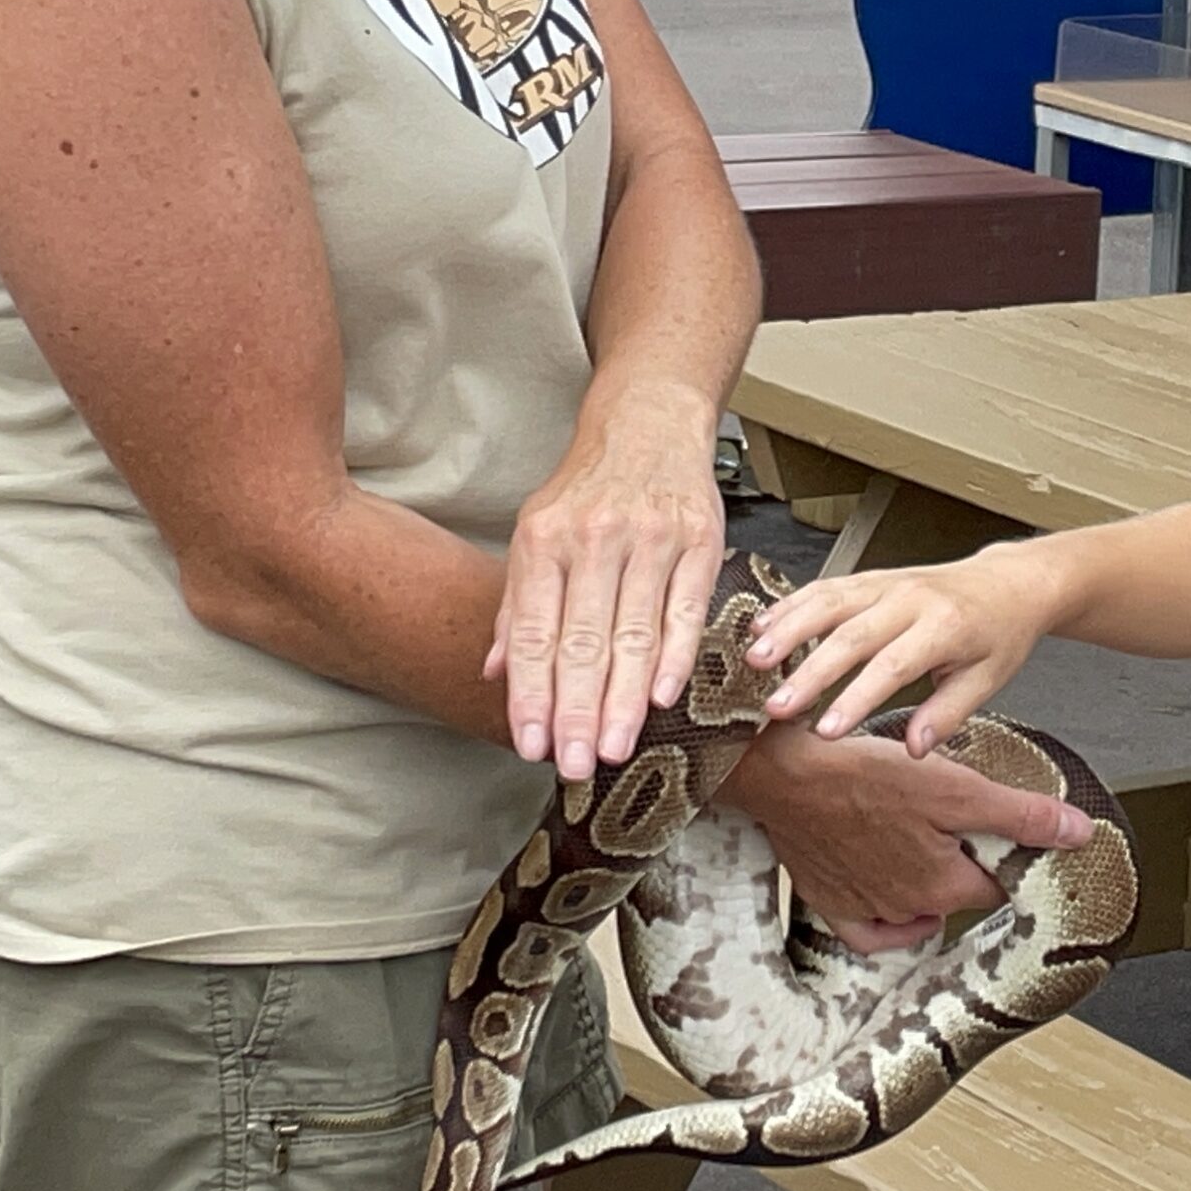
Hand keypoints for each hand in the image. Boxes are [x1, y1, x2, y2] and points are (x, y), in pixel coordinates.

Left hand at [488, 377, 728, 778]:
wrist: (650, 425)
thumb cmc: (588, 488)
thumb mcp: (535, 532)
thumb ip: (516, 606)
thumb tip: (491, 673)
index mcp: (544, 541)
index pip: (535, 632)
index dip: (532, 694)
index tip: (530, 745)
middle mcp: (594, 539)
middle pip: (583, 641)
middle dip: (576, 711)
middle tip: (573, 765)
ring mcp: (649, 539)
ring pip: (634, 634)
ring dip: (623, 700)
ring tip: (612, 748)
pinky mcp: (698, 541)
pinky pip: (685, 610)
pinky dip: (674, 658)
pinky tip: (663, 699)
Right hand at [722, 721, 1097, 953]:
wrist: (781, 775)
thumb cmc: (863, 774)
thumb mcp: (955, 786)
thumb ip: (1019, 815)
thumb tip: (1080, 834)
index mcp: (943, 887)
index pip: (997, 886)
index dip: (1006, 858)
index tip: (1003, 834)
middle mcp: (906, 909)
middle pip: (956, 896)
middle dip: (965, 865)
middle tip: (958, 824)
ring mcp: (865, 910)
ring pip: (914, 909)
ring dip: (926, 884)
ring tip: (925, 841)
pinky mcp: (829, 902)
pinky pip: (868, 931)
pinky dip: (886, 919)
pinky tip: (894, 892)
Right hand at [746, 549, 1060, 753]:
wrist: (1009, 583)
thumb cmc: (999, 635)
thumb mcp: (988, 679)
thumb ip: (948, 712)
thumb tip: (916, 747)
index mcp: (945, 627)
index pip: (893, 665)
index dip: (856, 698)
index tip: (825, 731)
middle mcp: (911, 600)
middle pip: (851, 635)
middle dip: (808, 672)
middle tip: (775, 706)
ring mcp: (887, 584)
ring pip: (829, 603)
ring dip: (787, 630)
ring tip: (754, 661)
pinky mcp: (871, 577)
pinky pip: (825, 587)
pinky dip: (790, 604)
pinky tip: (761, 625)